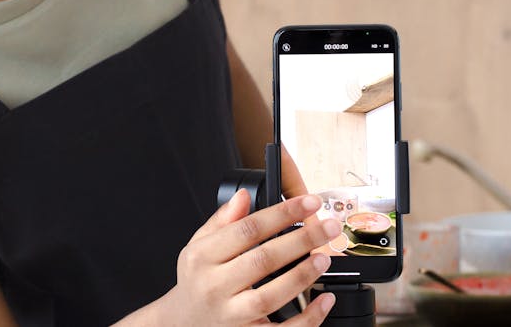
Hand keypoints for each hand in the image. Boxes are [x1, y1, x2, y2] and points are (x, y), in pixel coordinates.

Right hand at [154, 190, 342, 325]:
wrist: (182, 323)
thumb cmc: (197, 281)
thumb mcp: (199, 246)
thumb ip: (222, 221)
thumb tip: (243, 196)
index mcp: (203, 257)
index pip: (247, 229)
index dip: (282, 213)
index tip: (309, 201)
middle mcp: (214, 286)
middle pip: (263, 260)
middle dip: (301, 240)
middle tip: (328, 227)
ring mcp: (230, 315)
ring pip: (270, 296)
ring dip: (302, 275)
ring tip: (324, 258)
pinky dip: (307, 318)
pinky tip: (323, 300)